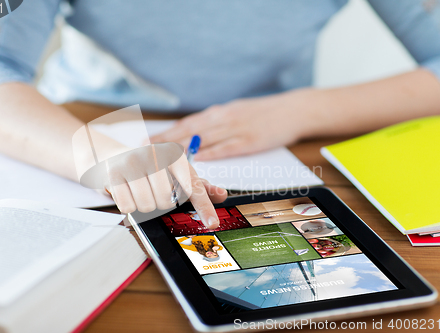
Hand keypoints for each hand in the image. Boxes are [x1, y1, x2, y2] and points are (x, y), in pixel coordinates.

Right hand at [104, 144, 226, 228]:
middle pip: (167, 202)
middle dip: (161, 204)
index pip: (193, 188)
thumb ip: (199, 187)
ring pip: (147, 205)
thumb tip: (221, 195)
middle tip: (154, 191)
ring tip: (141, 191)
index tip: (213, 224)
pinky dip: (129, 205)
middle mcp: (155, 156)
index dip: (204, 208)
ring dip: (145, 205)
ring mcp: (133, 163)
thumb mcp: (178, 173)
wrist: (116, 157)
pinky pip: (127, 206)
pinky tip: (128, 191)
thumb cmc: (153, 168)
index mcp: (175, 156)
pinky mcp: (114, 173)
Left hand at [150, 89, 320, 159]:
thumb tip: (196, 131)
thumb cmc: (264, 113)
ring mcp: (237, 129)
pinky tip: (198, 160)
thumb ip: (216, 121)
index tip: (149, 140)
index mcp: (220, 112)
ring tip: (164, 158)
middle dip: (166, 141)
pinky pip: (227, 148)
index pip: (188, 123)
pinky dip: (211, 154)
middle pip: (190, 131)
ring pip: (204, 140)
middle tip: (146, 150)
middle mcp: (224, 118)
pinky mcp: (250, 141)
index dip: (167, 132)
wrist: (293, 109)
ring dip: (183, 149)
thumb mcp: (237, 111)